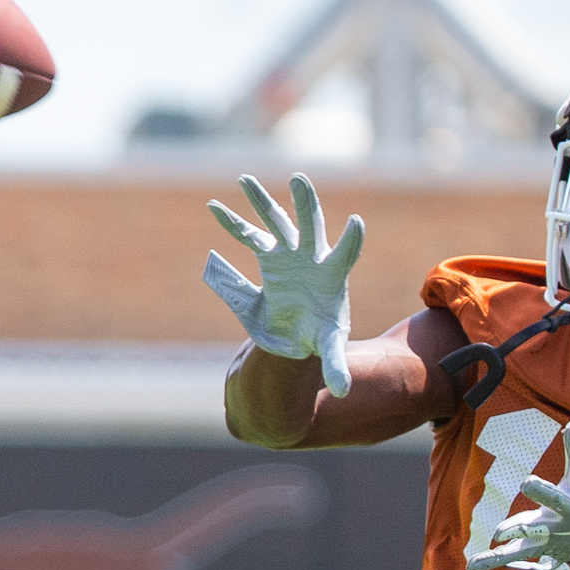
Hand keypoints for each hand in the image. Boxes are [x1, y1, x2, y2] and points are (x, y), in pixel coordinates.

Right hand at [203, 173, 363, 396]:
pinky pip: (248, 236)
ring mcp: (289, 253)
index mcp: (333, 275)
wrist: (300, 330)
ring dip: (261, 201)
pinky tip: (214, 206)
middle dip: (305, 203)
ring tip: (245, 178)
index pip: (345, 253)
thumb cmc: (321, 334)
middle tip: (299, 179)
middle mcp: (312, 256)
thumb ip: (335, 364)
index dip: (351, 239)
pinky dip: (231, 223)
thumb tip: (343, 391)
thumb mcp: (328, 348)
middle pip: (310, 224)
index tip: (355, 220)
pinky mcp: (269, 257)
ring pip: (276, 221)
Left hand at [467, 384, 569, 569]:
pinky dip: (494, 561)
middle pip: (557, 501)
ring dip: (515, 532)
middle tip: (528, 482)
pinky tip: (471, 566)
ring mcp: (556, 532)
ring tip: (497, 531)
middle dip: (544, 493)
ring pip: (534, 534)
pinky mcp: (542, 547)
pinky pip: (516, 557)